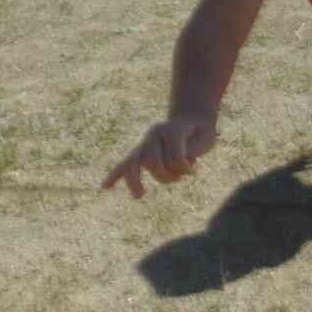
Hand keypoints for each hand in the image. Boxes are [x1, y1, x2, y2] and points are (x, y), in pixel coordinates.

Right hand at [101, 114, 217, 198]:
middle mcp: (155, 134)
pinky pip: (125, 164)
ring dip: (140, 180)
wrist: (192, 118)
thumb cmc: (201, 130)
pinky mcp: (141, 151)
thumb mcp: (206, 138)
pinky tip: (105, 187)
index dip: (185, 167)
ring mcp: (146, 142)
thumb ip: (191, 150)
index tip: (195, 169)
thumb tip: (177, 167)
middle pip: (151, 161)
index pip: (174, 156)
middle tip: (178, 179)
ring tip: (143, 193)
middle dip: (164, 175)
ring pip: (133, 163)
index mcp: (171, 129)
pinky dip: (115, 175)